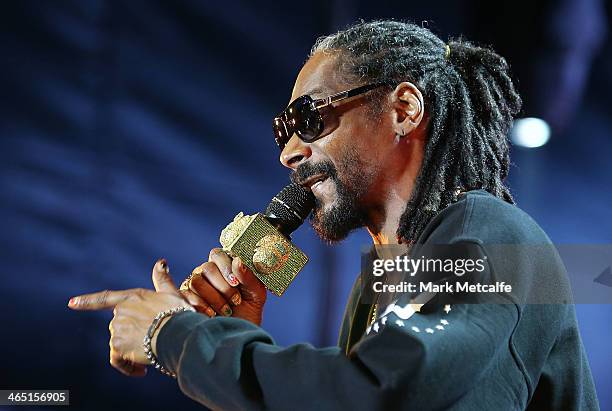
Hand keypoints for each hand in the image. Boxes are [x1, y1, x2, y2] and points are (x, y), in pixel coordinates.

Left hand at [68, 259, 192, 376]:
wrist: (179, 334)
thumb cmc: (179, 314)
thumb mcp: (172, 294)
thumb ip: (162, 280)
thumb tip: (161, 262)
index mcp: (133, 297)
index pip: (105, 298)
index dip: (87, 301)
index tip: (71, 303)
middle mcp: (121, 311)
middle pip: (120, 327)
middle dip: (133, 336)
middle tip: (152, 342)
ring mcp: (118, 329)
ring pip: (120, 345)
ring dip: (132, 353)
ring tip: (151, 356)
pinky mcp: (118, 346)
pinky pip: (118, 360)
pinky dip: (128, 367)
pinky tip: (142, 370)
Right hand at [182, 248, 266, 325]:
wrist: (238, 335)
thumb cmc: (249, 312)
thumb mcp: (256, 294)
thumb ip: (249, 277)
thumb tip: (237, 261)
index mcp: (224, 266)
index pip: (217, 254)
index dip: (225, 266)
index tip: (236, 282)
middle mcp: (207, 272)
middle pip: (206, 268)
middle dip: (223, 286)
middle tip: (235, 301)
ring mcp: (194, 285)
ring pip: (196, 281)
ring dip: (214, 298)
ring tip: (227, 310)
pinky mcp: (185, 300)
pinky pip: (187, 296)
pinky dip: (202, 306)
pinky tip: (213, 315)